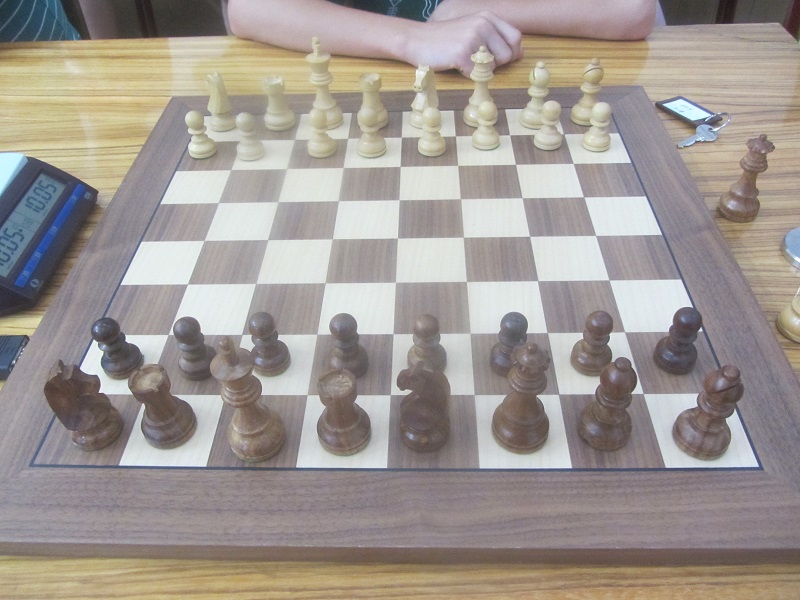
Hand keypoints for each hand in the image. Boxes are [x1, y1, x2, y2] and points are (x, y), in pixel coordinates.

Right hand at [404, 11, 522, 73]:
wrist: (415, 40)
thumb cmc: (445, 39)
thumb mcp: (472, 29)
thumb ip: (495, 38)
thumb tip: (520, 53)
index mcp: (487, 18)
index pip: (516, 38)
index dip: (511, 53)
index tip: (498, 59)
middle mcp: (482, 25)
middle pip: (507, 55)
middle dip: (495, 64)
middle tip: (476, 61)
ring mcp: (472, 38)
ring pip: (492, 67)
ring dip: (480, 70)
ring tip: (464, 61)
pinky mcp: (462, 53)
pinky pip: (476, 74)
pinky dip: (467, 74)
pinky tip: (456, 66)